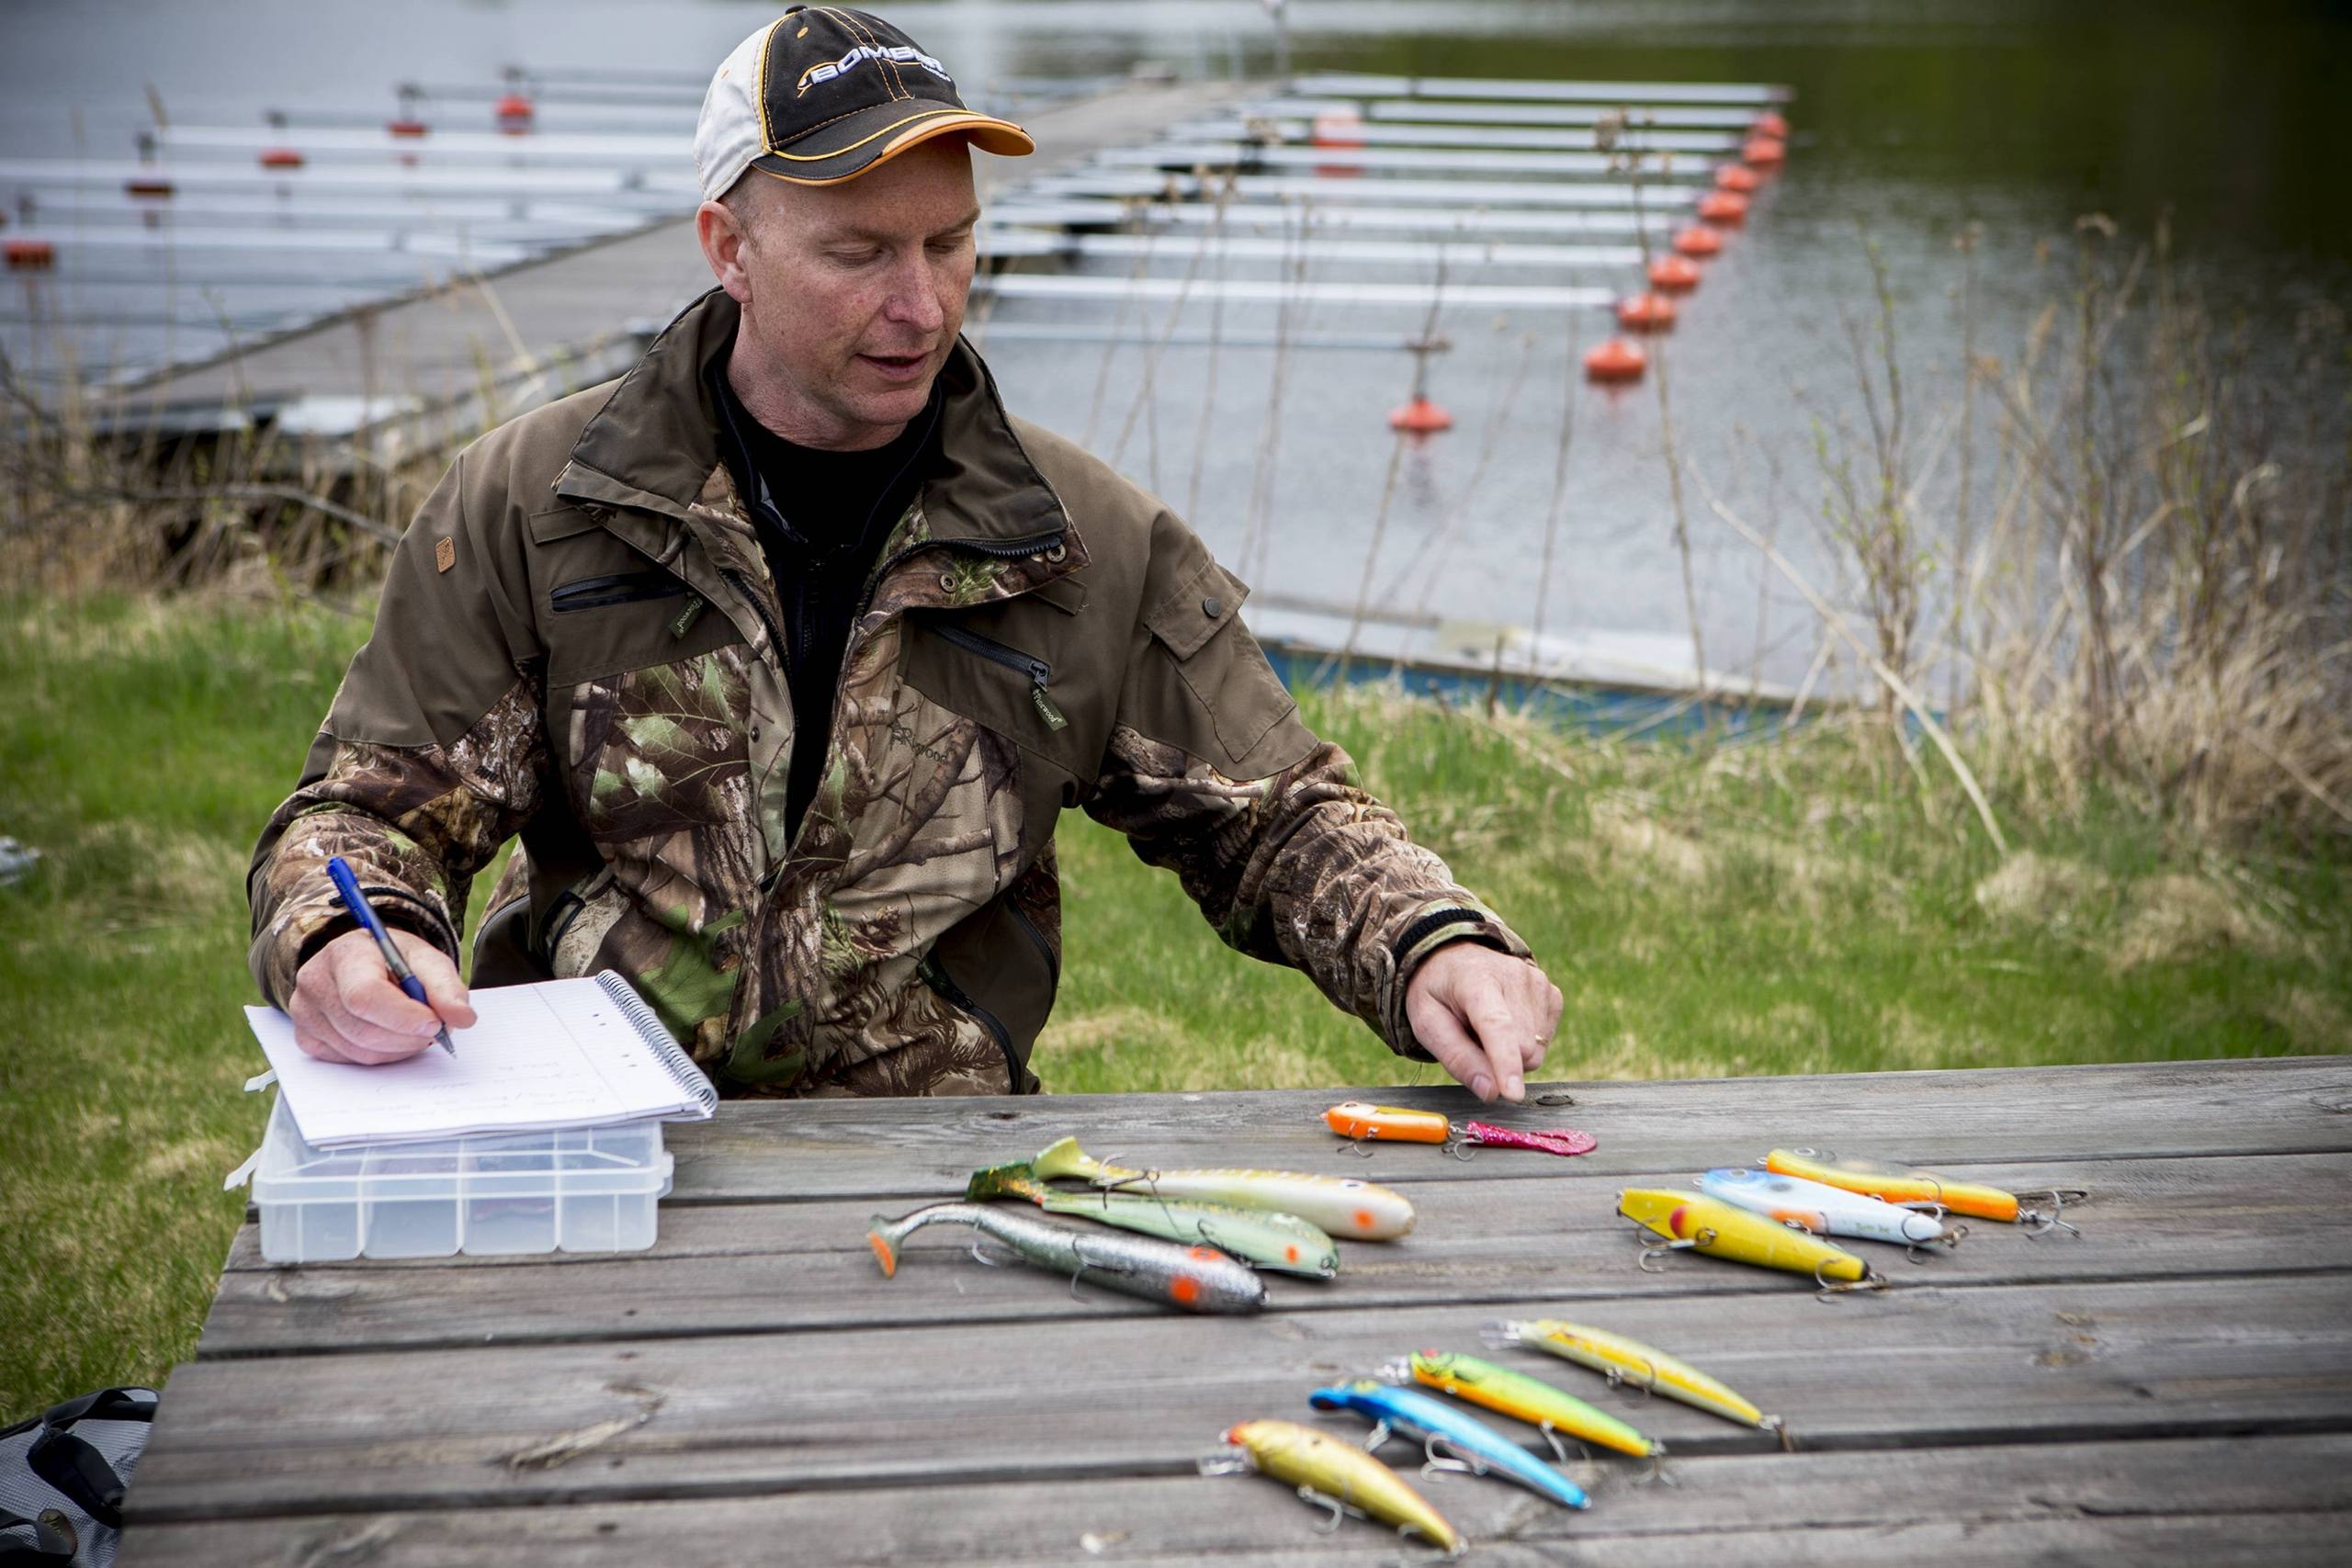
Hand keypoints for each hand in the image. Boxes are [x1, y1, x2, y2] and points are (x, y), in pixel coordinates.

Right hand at [289, 928, 476, 1065]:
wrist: (365, 963)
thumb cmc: (395, 960)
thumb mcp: (426, 961)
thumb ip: (446, 987)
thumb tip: (463, 1018)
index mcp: (345, 953)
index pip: (365, 995)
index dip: (402, 1017)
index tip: (434, 1024)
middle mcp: (314, 981)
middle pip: (361, 1029)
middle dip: (406, 1037)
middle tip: (433, 1030)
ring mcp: (304, 1011)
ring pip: (356, 1051)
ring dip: (396, 1049)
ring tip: (414, 1031)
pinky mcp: (305, 1036)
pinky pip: (345, 1061)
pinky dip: (376, 1056)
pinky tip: (389, 1037)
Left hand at [1403, 943, 1562, 1102]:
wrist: (1456, 958)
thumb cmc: (1439, 993)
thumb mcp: (1428, 1024)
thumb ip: (1457, 1059)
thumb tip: (1491, 1092)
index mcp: (1475, 980)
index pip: (1496, 1026)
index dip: (1505, 1062)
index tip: (1512, 1094)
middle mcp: (1514, 976)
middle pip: (1521, 1048)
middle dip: (1498, 1060)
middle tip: (1472, 1038)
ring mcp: (1538, 982)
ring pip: (1535, 1050)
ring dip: (1510, 1050)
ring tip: (1486, 1027)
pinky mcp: (1552, 993)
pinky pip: (1545, 1041)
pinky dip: (1524, 1041)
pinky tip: (1508, 1021)